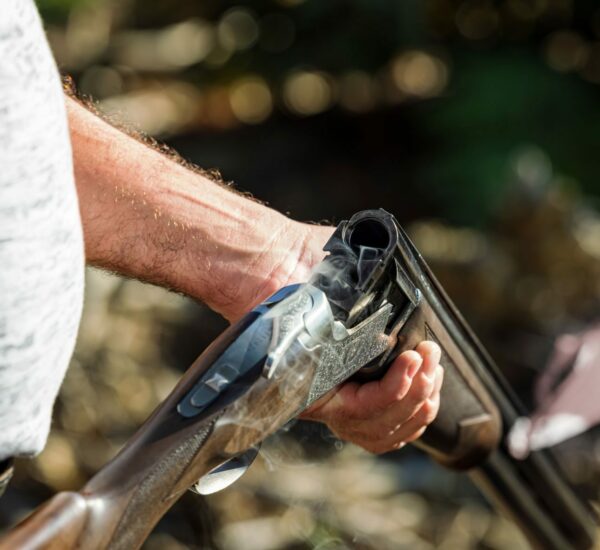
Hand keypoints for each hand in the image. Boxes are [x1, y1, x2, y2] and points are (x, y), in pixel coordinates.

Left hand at [250, 223, 443, 452]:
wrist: (269, 258)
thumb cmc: (307, 264)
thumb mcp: (356, 281)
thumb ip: (382, 301)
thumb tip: (412, 316)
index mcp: (344, 375)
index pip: (387, 414)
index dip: (418, 401)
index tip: (432, 366)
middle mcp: (333, 394)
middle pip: (388, 426)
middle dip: (422, 397)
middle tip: (432, 360)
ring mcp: (322, 398)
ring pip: (379, 427)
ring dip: (414, 396)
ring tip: (424, 361)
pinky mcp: (309, 395)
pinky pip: (360, 413)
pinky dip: (393, 393)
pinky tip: (409, 364)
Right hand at [302, 341, 443, 453]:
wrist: (301, 384)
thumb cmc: (309, 360)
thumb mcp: (316, 347)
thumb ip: (335, 340)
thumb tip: (371, 329)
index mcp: (333, 406)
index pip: (376, 402)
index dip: (400, 379)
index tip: (413, 355)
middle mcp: (351, 427)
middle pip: (401, 412)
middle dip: (423, 377)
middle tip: (429, 350)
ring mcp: (369, 436)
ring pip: (414, 420)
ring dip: (430, 389)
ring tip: (433, 361)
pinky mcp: (384, 437)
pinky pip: (416, 426)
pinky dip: (428, 403)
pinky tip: (431, 380)